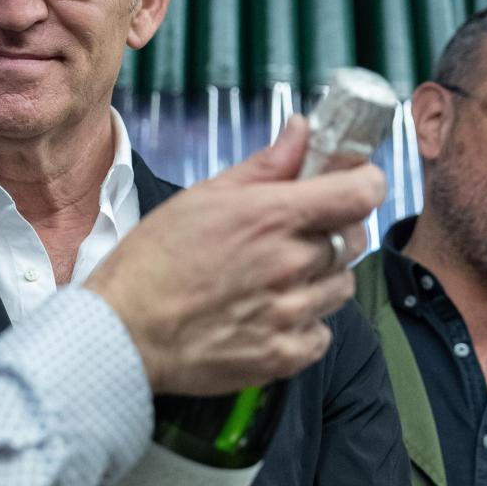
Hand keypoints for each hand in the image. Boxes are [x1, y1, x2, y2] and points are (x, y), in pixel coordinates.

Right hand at [86, 115, 382, 395]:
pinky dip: (304, 323)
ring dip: (319, 279)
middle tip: (292, 236)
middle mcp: (290, 264)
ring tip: (274, 279)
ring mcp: (290, 313)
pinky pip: (322, 333)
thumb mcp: (204, 197)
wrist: (123, 331)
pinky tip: (267, 314)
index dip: (363, 182)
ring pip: (341, 287)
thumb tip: (302, 130)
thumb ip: (265, 165)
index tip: (350, 184)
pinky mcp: (284, 356)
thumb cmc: (153, 261)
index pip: (363, 192)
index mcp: (272, 216)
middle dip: (330, 232)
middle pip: (353, 240)